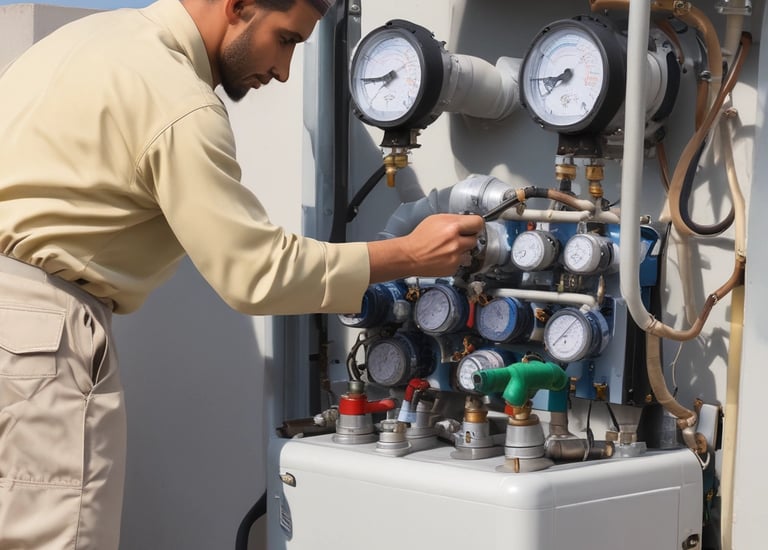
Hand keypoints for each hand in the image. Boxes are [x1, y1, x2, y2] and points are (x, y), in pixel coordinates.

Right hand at [368, 213, 484, 282]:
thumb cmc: (420, 237)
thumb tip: (467, 222)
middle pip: (475, 238)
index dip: (475, 224)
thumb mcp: (436, 219)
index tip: (473, 226)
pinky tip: (444, 257)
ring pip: (470, 252)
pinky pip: (462, 262)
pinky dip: (455, 260)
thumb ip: (454, 220)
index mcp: (453, 227)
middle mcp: (457, 242)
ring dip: (463, 250)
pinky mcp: (454, 268)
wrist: (410, 256)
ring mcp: (456, 257)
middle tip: (456, 238)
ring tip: (449, 249)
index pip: (478, 223)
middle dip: (467, 238)